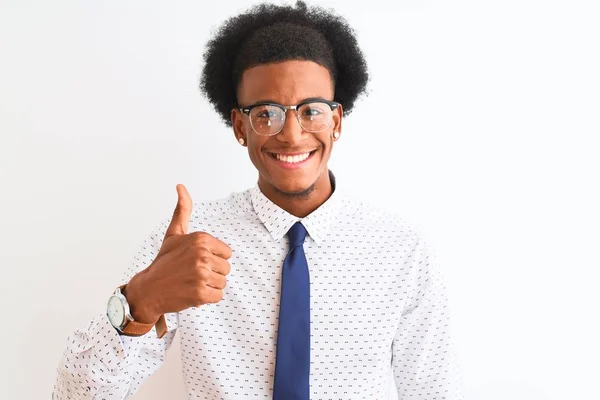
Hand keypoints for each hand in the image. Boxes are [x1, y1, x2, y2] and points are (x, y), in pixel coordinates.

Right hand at [124, 184, 231, 322]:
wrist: (148, 289)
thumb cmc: (164, 261)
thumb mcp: (174, 233)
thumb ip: (182, 210)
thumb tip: (180, 186)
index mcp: (200, 239)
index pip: (226, 253)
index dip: (213, 259)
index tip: (195, 260)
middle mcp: (202, 255)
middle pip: (226, 268)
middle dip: (212, 273)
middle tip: (191, 273)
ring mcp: (201, 274)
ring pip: (222, 283)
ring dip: (209, 286)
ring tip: (191, 282)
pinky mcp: (200, 294)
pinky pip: (218, 296)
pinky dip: (207, 298)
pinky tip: (191, 293)